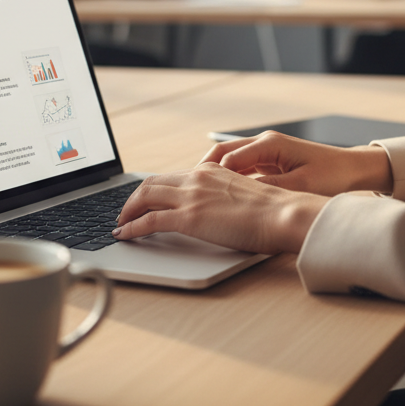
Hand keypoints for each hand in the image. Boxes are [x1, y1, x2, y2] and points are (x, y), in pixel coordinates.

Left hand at [112, 164, 327, 253]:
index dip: (155, 189)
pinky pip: (149, 221)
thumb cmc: (273, 212)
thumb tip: (218, 212)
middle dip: (134, 198)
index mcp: (212, 170)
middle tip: (126, 212)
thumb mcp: (245, 195)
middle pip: (152, 182)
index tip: (147, 200)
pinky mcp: (188, 217)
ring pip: (145, 197)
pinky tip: (124, 234)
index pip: (173, 176)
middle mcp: (198, 178)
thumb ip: (226, 197)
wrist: (282, 214)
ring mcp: (191, 196)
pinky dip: (132, 227)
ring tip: (121, 223)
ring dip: (128, 210)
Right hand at [199, 131, 392, 195]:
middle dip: (202, 172)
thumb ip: (269, 188)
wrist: (354, 169)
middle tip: (187, 191)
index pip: (227, 157)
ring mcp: (266, 150)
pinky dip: (227, 179)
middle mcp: (264, 142)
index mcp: (270, 144)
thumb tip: (240, 194)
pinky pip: (240, 167)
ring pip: (229, 160)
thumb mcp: (300, 186)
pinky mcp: (270, 160)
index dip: (209, 176)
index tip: (195, 192)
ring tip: (198, 195)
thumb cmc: (332, 176)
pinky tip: (221, 196)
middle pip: (221, 153)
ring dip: (213, 176)